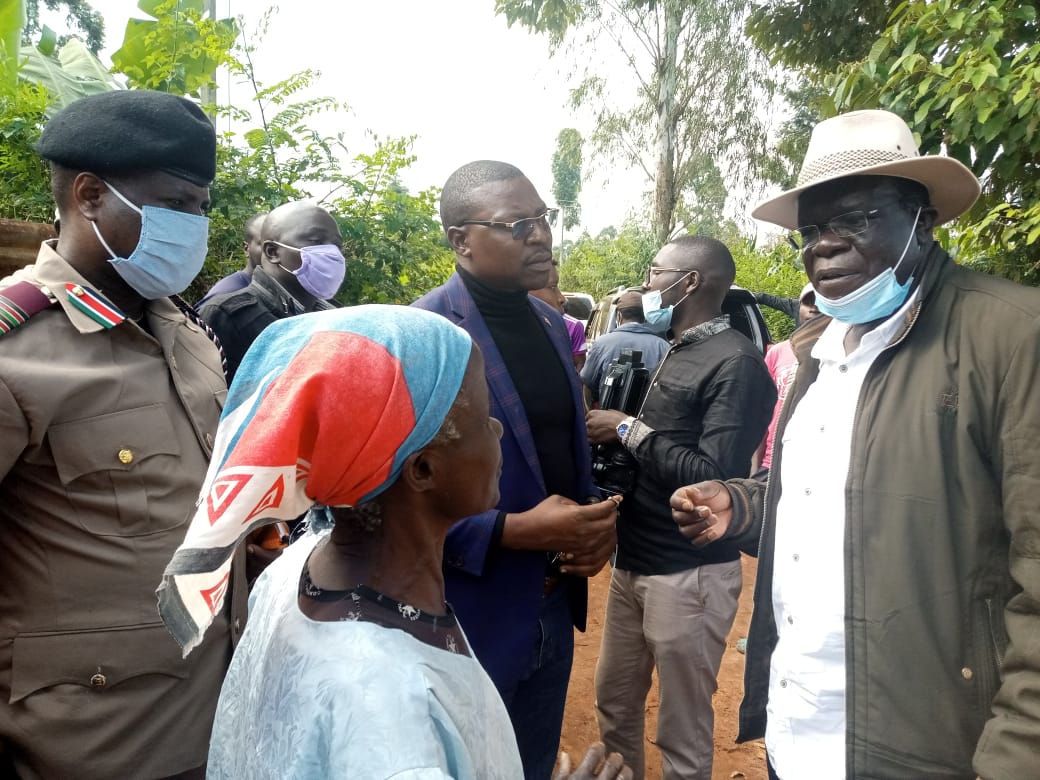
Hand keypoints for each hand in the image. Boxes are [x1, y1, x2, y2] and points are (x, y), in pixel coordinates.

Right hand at [501, 495, 617, 569]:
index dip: (613, 502)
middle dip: (613, 515)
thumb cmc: (542, 513)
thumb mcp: (559, 500)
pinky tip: (603, 535)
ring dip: (610, 528)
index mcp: (579, 515)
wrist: (529, 533)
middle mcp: (584, 530)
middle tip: (613, 509)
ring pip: (606, 536)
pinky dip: (603, 540)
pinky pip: (598, 547)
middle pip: (609, 523)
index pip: (604, 509)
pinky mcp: (579, 551)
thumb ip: (576, 503)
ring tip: (609, 521)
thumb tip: (586, 509)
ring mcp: (582, 543)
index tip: (618, 498)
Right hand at [553, 742, 631, 779]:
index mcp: (581, 777)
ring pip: (624, 776)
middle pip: (613, 762)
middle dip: (616, 758)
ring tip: (623, 772)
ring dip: (626, 772)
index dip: (598, 747)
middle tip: (616, 758)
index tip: (600, 747)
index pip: (595, 752)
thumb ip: (561, 772)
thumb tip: (564, 753)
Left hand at [586, 409, 627, 443]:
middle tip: (596, 431)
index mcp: (592, 413)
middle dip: (589, 429)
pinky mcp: (593, 440)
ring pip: (585, 434)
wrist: (625, 428)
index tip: (593, 425)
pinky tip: (596, 441)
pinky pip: (588, 441)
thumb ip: (602, 414)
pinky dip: (591, 442)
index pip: (586, 418)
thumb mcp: (610, 412)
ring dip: (589, 435)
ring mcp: (590, 431)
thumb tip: (602, 416)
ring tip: (596, 437)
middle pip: (584, 426)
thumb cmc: (620, 420)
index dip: (590, 422)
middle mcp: (589, 421)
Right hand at [670, 481, 731, 545]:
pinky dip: (704, 538)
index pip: (674, 502)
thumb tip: (692, 492)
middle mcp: (681, 513)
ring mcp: (688, 526)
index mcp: (682, 498)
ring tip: (714, 518)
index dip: (680, 504)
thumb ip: (701, 491)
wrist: (730, 506)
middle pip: (679, 518)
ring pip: (686, 532)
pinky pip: (696, 542)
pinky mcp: (698, 536)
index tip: (689, 506)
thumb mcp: (711, 489)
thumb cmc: (716, 494)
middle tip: (708, 511)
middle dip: (693, 516)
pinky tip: (714, 532)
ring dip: (699, 526)